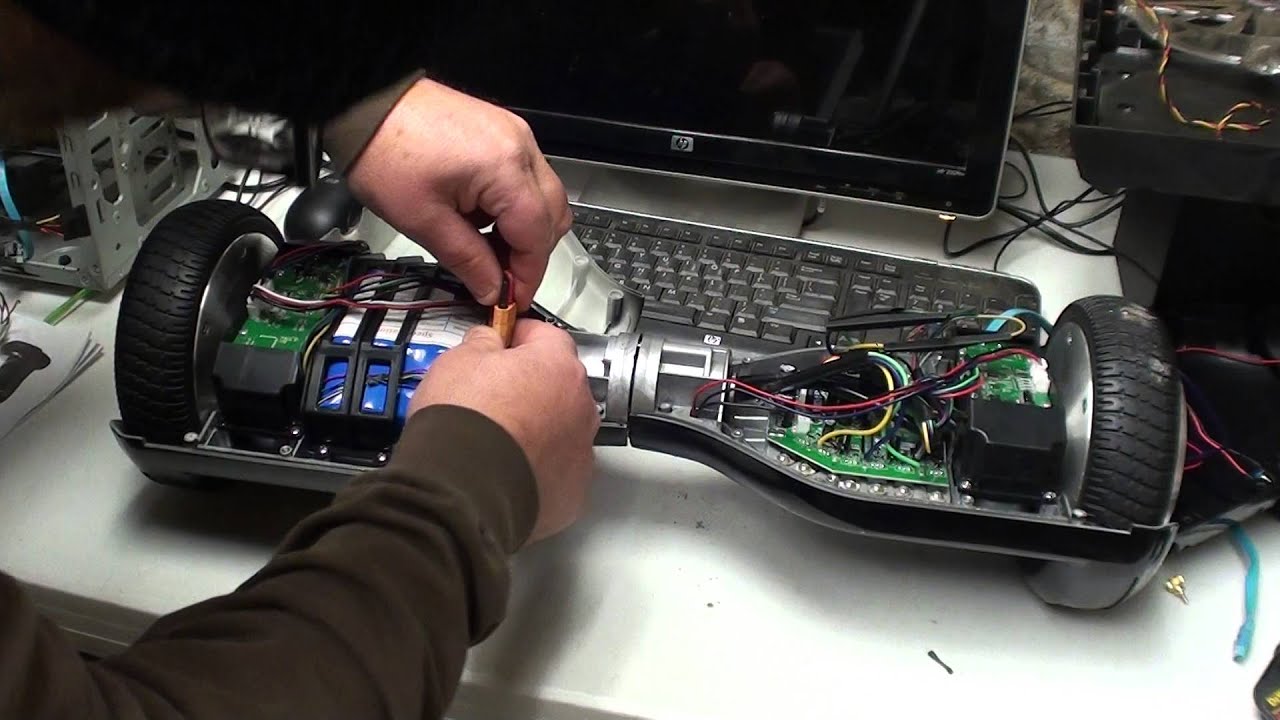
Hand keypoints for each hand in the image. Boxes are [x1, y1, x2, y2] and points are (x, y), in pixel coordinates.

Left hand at [346, 78, 571, 308]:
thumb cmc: (384, 149)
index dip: (528, 275)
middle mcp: (520, 146)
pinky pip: (526, 178)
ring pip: (544, 198)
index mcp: (505, 168)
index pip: (538, 235)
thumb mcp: (423, 221)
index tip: (512, 300)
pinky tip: (480, 218)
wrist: (364, 105)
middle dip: (531, 254)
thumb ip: (467, 260)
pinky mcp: (503, 133)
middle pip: (553, 216)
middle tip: (498, 279)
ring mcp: (515, 136)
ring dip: (523, 231)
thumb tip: (492, 289)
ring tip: (484, 248)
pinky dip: (512, 206)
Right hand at [408, 320, 597, 542]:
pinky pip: (557, 471)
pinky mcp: (572, 491)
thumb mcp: (458, 360)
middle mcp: (580, 408)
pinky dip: (537, 469)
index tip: (501, 345)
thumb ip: (482, 342)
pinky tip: (507, 470)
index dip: (518, 339)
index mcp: (558, 367)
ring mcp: (580, 452)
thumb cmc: (464, 426)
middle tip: (493, 398)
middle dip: (531, 388)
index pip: (547, 336)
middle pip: (559, 386)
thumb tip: (487, 340)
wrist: (463, 490)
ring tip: (497, 440)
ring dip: (538, 430)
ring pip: (562, 430)